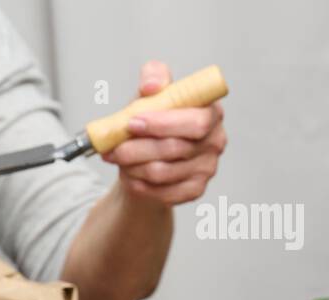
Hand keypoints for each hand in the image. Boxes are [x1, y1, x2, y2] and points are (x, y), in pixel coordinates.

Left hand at [102, 60, 226, 205]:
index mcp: (211, 112)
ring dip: (132, 166)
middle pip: (175, 148)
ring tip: (118, 158)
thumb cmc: (151, 124)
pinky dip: (139, 185)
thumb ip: (153, 77)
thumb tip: (151, 86)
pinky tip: (130, 175)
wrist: (147, 159)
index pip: (196, 121)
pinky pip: (162, 192)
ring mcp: (208, 168)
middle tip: (113, 148)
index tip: (132, 122)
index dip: (163, 124)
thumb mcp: (150, 95)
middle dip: (137, 148)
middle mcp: (215, 140)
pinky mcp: (195, 190)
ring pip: (162, 172)